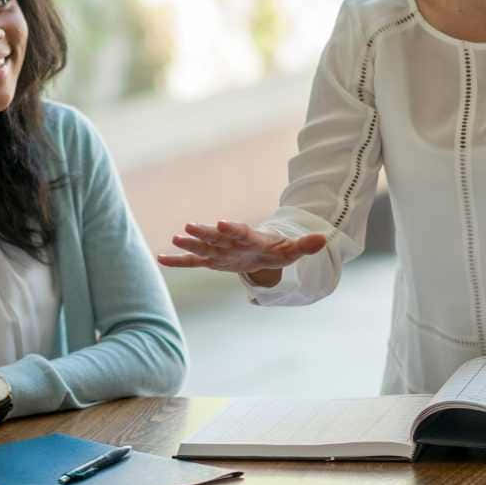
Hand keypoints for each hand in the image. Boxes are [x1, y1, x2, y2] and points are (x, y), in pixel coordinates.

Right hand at [156, 220, 326, 282]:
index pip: (241, 231)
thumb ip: (305, 245)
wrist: (263, 251)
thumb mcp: (292, 250)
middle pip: (217, 237)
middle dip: (204, 233)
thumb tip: (324, 239)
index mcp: (250, 237)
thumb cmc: (277, 249)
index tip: (221, 222)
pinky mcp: (212, 260)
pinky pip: (193, 262)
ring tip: (174, 239)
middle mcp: (231, 241)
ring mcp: (220, 251)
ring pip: (203, 248)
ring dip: (189, 244)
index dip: (232, 228)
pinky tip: (160, 259)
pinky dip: (178, 261)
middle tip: (188, 227)